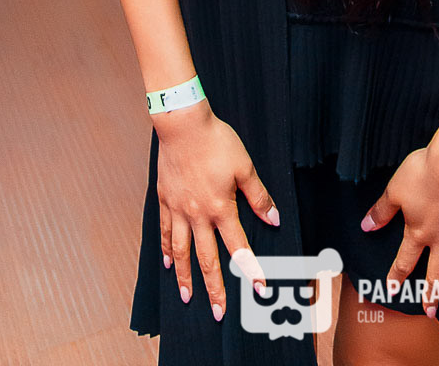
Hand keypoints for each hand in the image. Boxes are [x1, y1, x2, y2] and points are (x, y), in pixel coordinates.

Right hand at [154, 103, 279, 319]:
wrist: (183, 125)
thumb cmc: (216, 142)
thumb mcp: (244, 167)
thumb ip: (259, 197)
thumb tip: (274, 220)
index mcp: (220, 208)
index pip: (238, 246)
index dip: (250, 269)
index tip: (259, 288)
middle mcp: (197, 215)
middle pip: (207, 259)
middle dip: (214, 288)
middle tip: (218, 312)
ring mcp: (178, 209)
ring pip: (181, 251)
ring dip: (185, 277)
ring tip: (187, 297)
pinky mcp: (165, 200)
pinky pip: (164, 231)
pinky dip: (165, 249)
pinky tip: (167, 263)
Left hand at [360, 145, 438, 316]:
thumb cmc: (423, 174)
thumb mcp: (395, 190)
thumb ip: (381, 211)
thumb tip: (366, 226)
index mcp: (418, 233)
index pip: (405, 261)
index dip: (397, 277)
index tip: (393, 292)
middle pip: (436, 272)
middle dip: (432, 294)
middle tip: (431, 312)